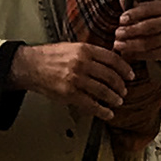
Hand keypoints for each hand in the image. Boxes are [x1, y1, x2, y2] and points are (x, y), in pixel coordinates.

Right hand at [12, 40, 133, 117]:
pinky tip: (107, 112)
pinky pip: (91, 104)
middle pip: (110, 76)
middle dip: (120, 86)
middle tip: (124, 91)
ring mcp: (76, 79)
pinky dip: (102, 110)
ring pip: (103, 91)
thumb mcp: (72, 47)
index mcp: (84, 49)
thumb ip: (90, 53)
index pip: (112, 59)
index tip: (130, 75)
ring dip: (114, 98)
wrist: (31, 66)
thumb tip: (109, 62)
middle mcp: (82, 63)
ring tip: (117, 101)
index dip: (124, 68)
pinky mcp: (70, 94)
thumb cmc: (50, 57)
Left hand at [110, 0, 160, 66]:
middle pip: (150, 27)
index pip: (149, 9)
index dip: (134, 14)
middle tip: (117, 33)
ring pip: (149, 43)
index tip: (121, 19)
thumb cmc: (153, 18)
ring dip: (131, 44)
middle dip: (131, 31)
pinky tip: (126, 53)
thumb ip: (133, 5)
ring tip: (118, 44)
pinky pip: (151, 55)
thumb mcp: (145, 8)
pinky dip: (137, 55)